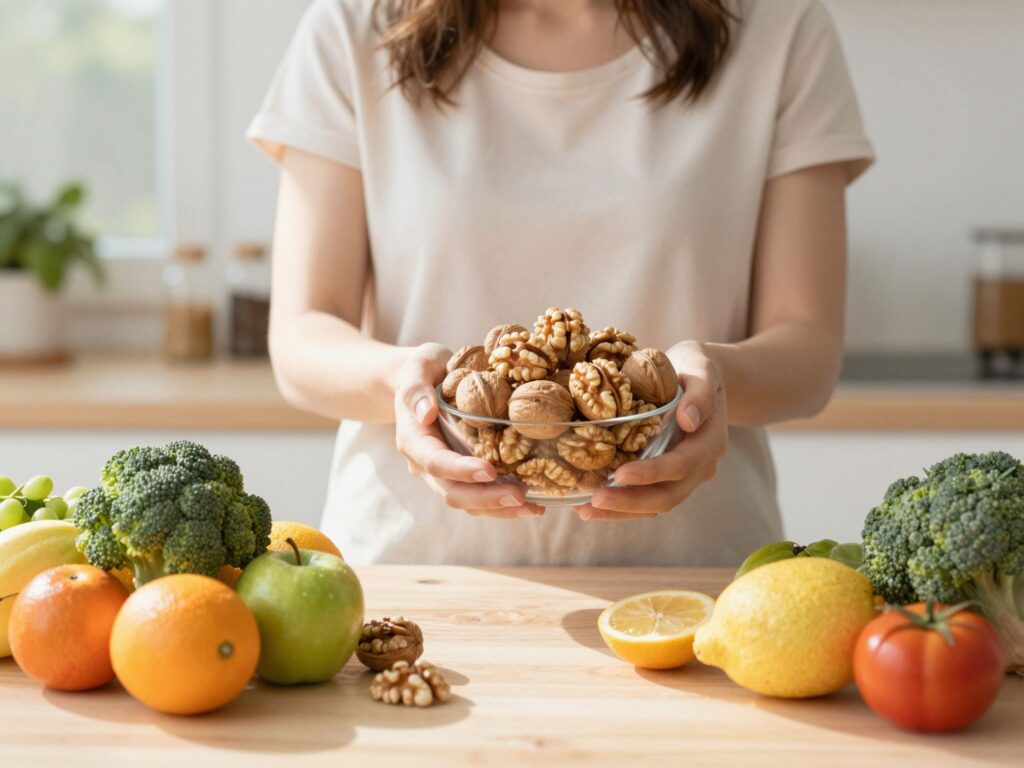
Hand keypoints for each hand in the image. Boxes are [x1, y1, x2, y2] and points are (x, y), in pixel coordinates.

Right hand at [394, 344, 544, 518]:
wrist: (423, 380)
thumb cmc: (424, 368)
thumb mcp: (418, 366)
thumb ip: (416, 387)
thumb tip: (426, 413)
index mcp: (413, 439)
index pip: (435, 462)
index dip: (461, 470)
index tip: (490, 471)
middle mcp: (424, 463)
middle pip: (452, 491)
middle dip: (486, 498)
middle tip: (520, 496)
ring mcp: (442, 474)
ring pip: (467, 502)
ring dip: (499, 509)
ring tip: (533, 508)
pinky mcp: (460, 476)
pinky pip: (479, 498)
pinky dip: (503, 506)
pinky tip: (532, 504)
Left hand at [573, 341, 726, 520]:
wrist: (701, 378)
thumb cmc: (696, 368)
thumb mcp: (702, 369)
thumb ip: (700, 395)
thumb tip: (688, 420)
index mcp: (710, 442)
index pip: (681, 465)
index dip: (651, 473)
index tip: (620, 474)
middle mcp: (700, 466)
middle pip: (668, 496)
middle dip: (630, 502)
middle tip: (593, 500)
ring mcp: (684, 476)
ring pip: (655, 504)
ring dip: (621, 511)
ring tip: (584, 510)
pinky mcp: (667, 477)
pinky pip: (646, 498)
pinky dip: (620, 505)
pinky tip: (590, 504)